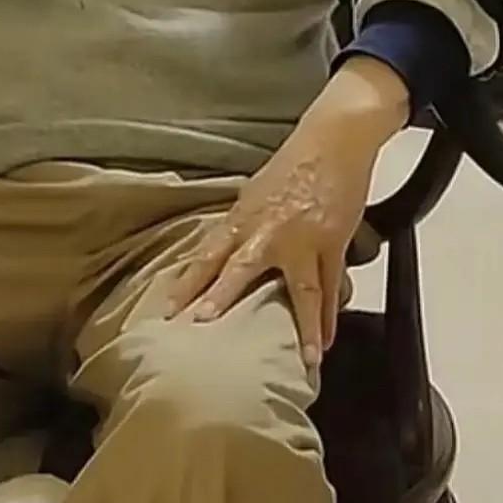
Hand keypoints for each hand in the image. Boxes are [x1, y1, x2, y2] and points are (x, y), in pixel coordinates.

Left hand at [164, 59, 409, 363]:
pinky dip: (327, 317)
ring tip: (298, 360)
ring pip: (298, 290)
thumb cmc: (292, 165)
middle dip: (219, 299)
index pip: (207, 256)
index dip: (186, 284)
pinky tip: (323, 341)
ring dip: (299, 327)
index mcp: (242, 219)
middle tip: (202, 328)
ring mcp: (302, 240)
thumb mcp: (254, 194)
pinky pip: (330, 287)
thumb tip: (226, 256)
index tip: (169, 311)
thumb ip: (241, 228)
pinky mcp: (333, 243)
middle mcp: (267, 232)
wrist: (333, 142)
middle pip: (238, 271)